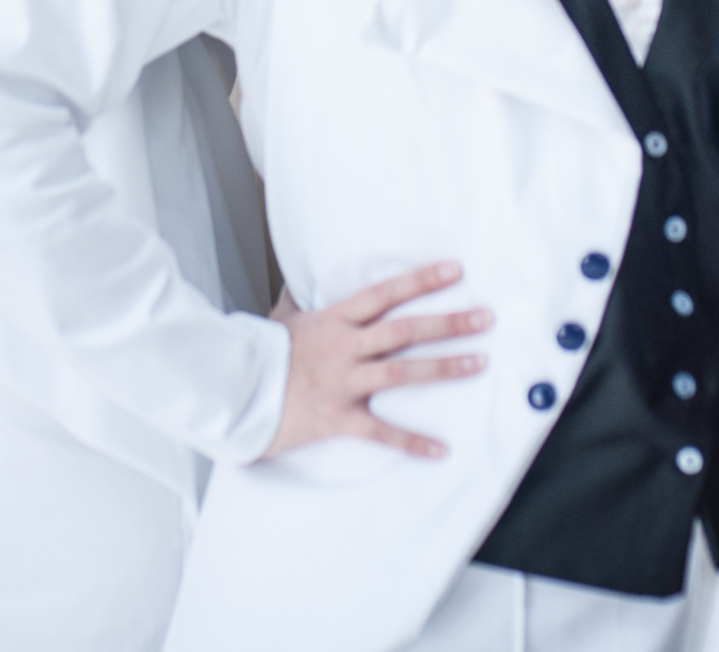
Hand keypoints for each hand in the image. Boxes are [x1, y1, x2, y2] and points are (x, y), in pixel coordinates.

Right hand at [265, 260, 491, 459]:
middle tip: (485, 317)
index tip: (454, 270)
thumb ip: (296, 301)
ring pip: (401, 370)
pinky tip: (440, 449)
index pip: (384, 293)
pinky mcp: (337, 417)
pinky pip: (381, 431)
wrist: (234, 393)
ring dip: (443, 367)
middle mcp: (344, 346)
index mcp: (334, 320)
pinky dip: (411, 441)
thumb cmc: (259, 356)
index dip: (420, 280)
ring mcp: (342, 382)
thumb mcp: (279, 320)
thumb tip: (297, 282)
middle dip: (448, 322)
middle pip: (404, 329)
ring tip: (478, 362)